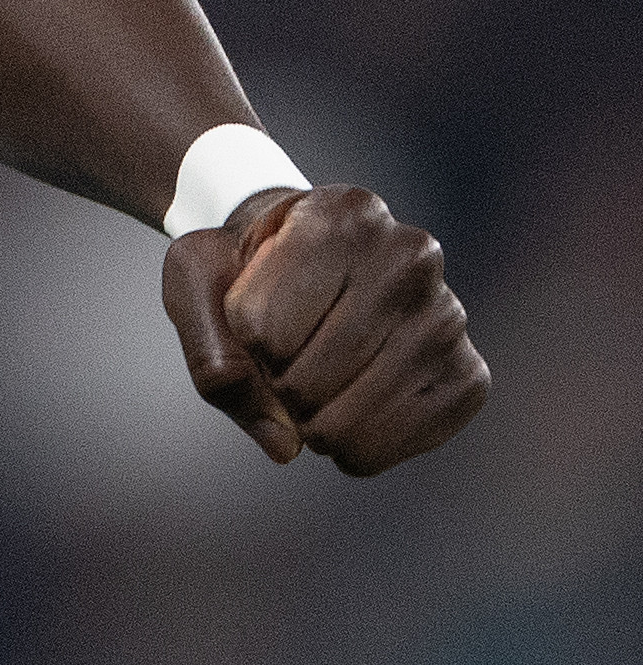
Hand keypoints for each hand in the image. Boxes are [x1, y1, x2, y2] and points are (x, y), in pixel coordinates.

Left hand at [163, 187, 488, 475]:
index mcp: (343, 214)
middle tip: (282, 355)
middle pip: (308, 378)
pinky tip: (345, 415)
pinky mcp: (469, 374)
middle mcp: (411, 256)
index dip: (240, 340)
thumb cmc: (244, 269)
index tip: (251, 310)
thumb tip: (285, 446)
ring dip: (311, 424)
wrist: (303, 263)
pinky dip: (357, 450)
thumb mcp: (194, 282)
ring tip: (311, 385)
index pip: (260, 327)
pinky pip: (403, 442)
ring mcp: (449, 316)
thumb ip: (211, 355)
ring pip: (352, 419)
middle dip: (274, 386)